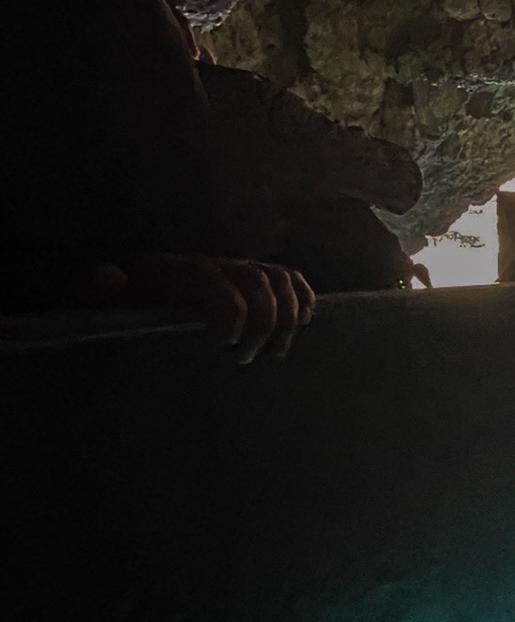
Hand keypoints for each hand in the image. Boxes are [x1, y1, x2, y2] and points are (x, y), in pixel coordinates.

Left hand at [111, 254, 315, 362]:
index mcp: (176, 271)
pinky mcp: (259, 279)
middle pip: (255, 280)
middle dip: (261, 323)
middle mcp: (212, 264)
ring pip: (279, 280)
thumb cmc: (133, 318)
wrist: (147, 307)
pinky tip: (303, 323)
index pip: (212, 277)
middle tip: (249, 358)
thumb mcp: (112, 310)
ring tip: (276, 350)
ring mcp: (239, 269)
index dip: (228, 307)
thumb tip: (106, 274)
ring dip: (287, 317)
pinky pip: (292, 279)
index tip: (228, 341)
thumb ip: (103, 295)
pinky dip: (303, 298)